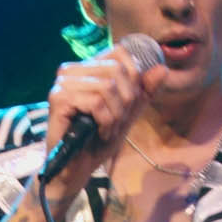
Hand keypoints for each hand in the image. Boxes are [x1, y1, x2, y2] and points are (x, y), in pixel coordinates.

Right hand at [41, 41, 168, 205]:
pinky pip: (96, 102)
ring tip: (107, 130)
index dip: (133, 79)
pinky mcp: (58, 98)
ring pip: (108, 87)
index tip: (126, 105)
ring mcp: (62, 83)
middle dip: (125, 102)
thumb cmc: (97, 141)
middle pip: (117, 70)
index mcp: (85, 69)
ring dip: (115, 115)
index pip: (119, 53)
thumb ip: (144, 91)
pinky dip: (105, 122)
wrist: (77, 169)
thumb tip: (163, 69)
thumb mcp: (128, 114)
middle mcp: (71, 71)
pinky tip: (99, 133)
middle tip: (115, 123)